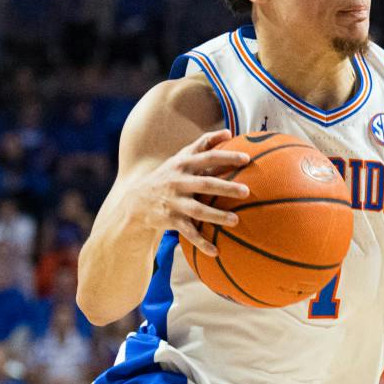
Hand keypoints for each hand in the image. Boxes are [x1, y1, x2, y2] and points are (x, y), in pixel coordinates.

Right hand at [128, 129, 250, 257]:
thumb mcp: (180, 157)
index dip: (226, 157)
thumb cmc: (168, 175)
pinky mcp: (171, 220)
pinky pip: (188, 233)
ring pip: (198, 209)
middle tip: (246, 191)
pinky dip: (201, 242)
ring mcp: (174, 202)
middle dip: (226, 187)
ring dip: (217, 215)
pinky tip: (216, 251)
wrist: (137, 201)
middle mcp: (178, 181)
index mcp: (183, 164)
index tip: (246, 158)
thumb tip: (228, 132)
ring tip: (236, 221)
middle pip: (205, 183)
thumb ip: (203, 144)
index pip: (208, 157)